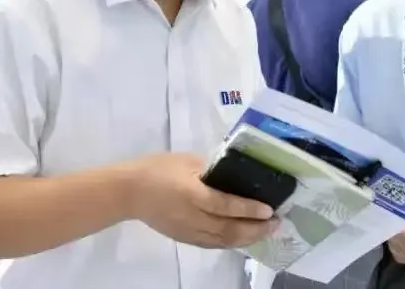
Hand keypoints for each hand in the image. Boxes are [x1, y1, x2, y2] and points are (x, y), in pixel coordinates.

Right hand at [125, 153, 278, 248]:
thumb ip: (211, 169)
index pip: (226, 205)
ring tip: (265, 232)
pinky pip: (212, 244)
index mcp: (192, 193)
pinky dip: (231, 243)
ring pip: (223, 241)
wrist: (128, 192)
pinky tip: (243, 238)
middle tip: (276, 223)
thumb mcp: (186, 160)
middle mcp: (193, 216)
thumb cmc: (156, 169)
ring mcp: (188, 231)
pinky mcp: (185, 238)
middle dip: (256, 228)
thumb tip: (233, 175)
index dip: (249, 209)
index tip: (270, 209)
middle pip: (229, 229)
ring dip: (247, 239)